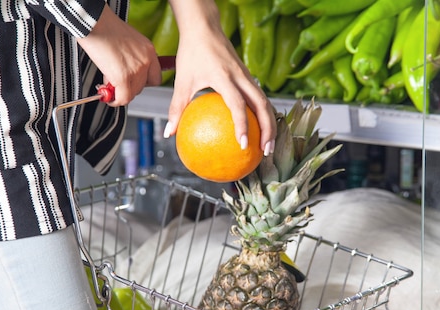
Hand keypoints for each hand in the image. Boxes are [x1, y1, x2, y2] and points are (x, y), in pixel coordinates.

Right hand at [76, 6, 161, 105]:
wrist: (94, 22)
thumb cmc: (105, 27)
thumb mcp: (128, 41)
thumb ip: (131, 58)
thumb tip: (124, 72)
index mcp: (149, 50)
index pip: (155, 76)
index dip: (143, 82)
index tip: (134, 82)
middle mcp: (146, 61)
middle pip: (143, 87)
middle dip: (130, 87)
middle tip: (118, 83)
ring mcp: (136, 70)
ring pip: (133, 93)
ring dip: (121, 92)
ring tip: (109, 83)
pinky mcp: (122, 77)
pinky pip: (123, 98)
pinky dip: (115, 101)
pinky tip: (108, 97)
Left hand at [164, 0, 276, 154]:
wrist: (204, 27)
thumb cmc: (192, 53)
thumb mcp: (182, 81)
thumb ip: (176, 108)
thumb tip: (169, 133)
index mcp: (224, 77)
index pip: (237, 104)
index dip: (242, 125)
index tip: (243, 145)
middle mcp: (241, 77)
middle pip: (262, 105)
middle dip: (268, 129)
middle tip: (266, 150)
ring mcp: (248, 76)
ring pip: (266, 102)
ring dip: (271, 123)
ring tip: (267, 144)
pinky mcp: (249, 76)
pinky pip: (260, 97)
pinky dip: (264, 114)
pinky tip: (259, 129)